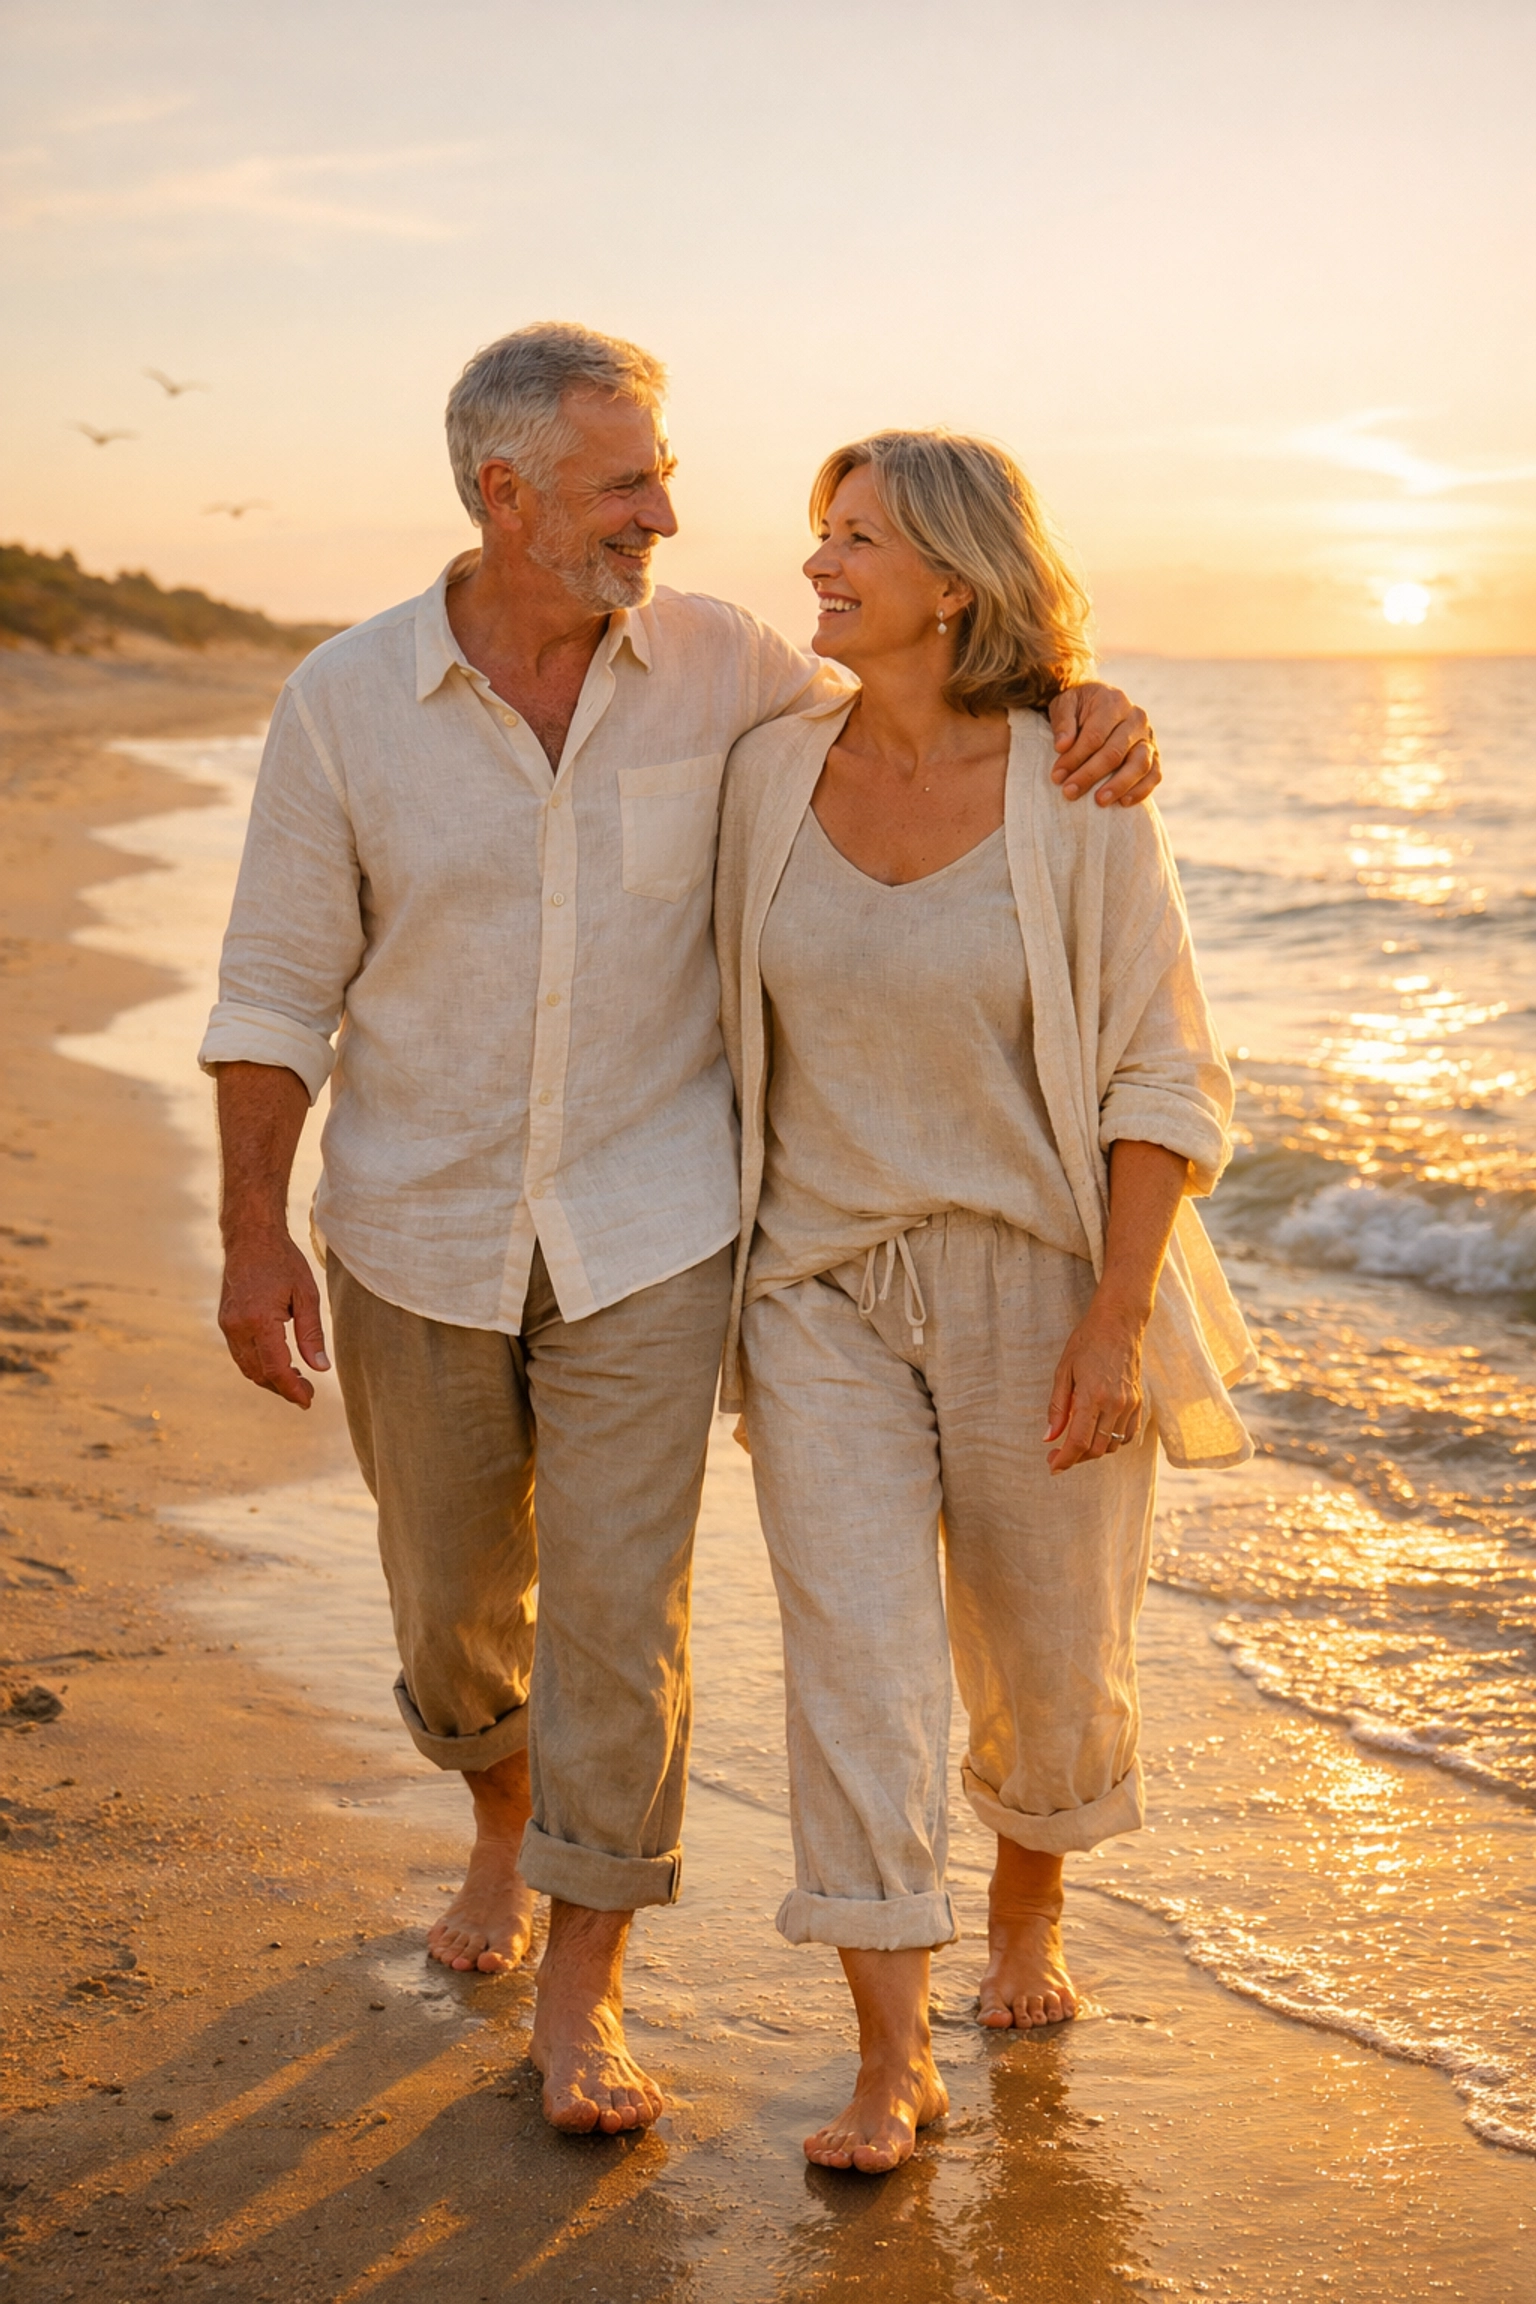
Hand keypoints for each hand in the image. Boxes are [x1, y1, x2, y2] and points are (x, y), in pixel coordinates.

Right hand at [218, 1227, 329, 1408]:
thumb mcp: (306, 1294)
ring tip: (297, 1382)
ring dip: (270, 1380)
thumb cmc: (283, 1261)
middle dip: (283, 1389)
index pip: (275, 1368)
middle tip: (308, 1394)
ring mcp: (228, 1325)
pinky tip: (278, 1364)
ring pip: (247, 1367)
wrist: (251, 1238)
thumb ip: (312, 1333)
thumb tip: (321, 1368)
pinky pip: (241, 1354)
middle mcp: (238, 1326)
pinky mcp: (226, 1322)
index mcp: (259, 1320)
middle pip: (259, 1373)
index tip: (308, 1401)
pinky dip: (258, 1366)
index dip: (292, 1389)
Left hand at [1044, 1302, 1143, 1472]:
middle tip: (1057, 1455)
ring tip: (1075, 1442)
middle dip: (1076, 1458)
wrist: (1119, 1324)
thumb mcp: (1063, 1371)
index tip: (1053, 1466)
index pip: (1079, 1442)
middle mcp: (1115, 1404)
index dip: (1065, 1459)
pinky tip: (1097, 1433)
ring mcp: (1130, 1404)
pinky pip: (1126, 1435)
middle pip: (1096, 1449)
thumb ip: (1057, 1408)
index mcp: (1093, 1396)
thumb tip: (1049, 1437)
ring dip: (1093, 1451)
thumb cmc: (1086, 1342)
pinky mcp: (1139, 1403)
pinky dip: (1111, 1441)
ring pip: (1112, 1445)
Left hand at [1047, 684, 1160, 806]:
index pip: (1095, 735)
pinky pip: (1154, 774)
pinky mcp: (1154, 755)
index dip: (1075, 757)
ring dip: (1119, 785)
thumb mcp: (1064, 705)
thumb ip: (1063, 722)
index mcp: (1114, 702)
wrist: (1097, 705)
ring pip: (1140, 764)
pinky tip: (1123, 803)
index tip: (1057, 776)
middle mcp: (1136, 718)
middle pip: (1115, 752)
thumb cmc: (1078, 707)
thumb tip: (1062, 746)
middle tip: (1069, 792)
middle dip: (1090, 775)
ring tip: (1099, 802)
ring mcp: (1148, 738)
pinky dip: (1141, 790)